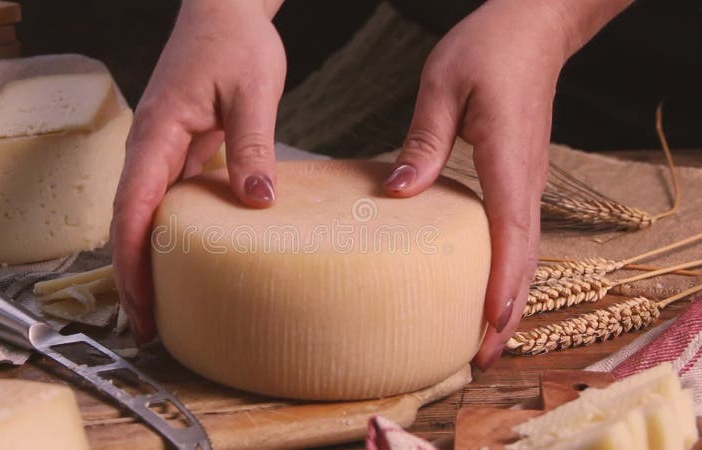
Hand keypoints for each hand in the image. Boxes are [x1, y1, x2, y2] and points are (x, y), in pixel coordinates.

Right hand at [112, 0, 285, 343]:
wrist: (223, 10)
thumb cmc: (233, 41)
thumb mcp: (252, 92)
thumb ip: (252, 147)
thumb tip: (257, 203)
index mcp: (158, 132)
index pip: (133, 206)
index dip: (131, 260)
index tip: (140, 303)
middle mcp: (149, 146)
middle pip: (129, 221)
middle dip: (133, 276)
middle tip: (149, 328)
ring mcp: (160, 149)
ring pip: (143, 215)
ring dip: (147, 261)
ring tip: (163, 308)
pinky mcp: (177, 150)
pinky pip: (164, 201)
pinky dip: (166, 236)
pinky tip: (183, 260)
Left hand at [383, 0, 629, 368]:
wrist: (531, 28)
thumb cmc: (488, 49)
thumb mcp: (443, 85)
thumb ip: (424, 141)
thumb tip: (398, 194)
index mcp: (509, 158)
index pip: (511, 232)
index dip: (501, 284)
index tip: (487, 325)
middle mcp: (527, 178)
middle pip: (525, 256)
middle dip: (506, 310)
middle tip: (480, 356)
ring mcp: (528, 180)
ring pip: (525, 250)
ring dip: (508, 297)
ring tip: (483, 338)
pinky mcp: (519, 178)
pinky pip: (516, 233)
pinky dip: (506, 270)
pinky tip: (484, 288)